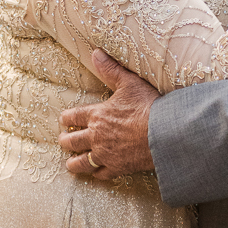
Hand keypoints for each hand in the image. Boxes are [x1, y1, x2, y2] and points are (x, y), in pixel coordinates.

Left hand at [59, 50, 157, 179]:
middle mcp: (96, 136)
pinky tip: (95, 173)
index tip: (63, 120)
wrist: (163, 134)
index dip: (66, 119)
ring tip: (70, 163)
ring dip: (73, 162)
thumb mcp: (129, 83)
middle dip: (65, 141)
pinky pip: (100, 174)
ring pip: (81, 162)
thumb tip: (95, 53)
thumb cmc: (147, 107)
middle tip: (63, 140)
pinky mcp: (117, 168)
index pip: (72, 117)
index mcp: (96, 115)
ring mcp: (105, 154)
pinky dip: (96, 174)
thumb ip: (110, 69)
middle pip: (71, 141)